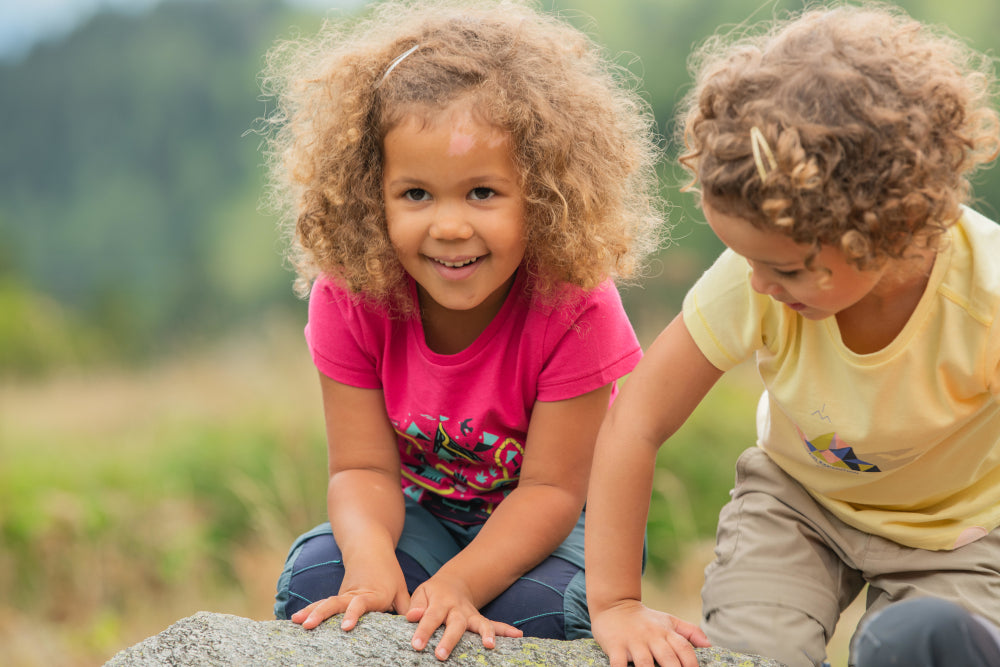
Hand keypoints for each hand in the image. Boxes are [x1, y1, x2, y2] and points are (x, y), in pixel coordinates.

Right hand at [291, 558, 409, 630]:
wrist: (369, 547)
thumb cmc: (388, 572)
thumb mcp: (401, 588)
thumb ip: (407, 608)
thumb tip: (415, 626)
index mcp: (374, 594)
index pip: (362, 604)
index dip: (354, 614)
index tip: (346, 626)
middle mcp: (356, 595)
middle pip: (337, 604)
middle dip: (323, 615)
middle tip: (309, 625)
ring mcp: (343, 595)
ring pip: (326, 603)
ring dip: (312, 612)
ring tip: (299, 623)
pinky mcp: (336, 597)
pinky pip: (321, 604)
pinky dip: (309, 610)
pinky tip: (296, 620)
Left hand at [405, 573, 521, 660]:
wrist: (453, 584)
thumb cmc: (433, 594)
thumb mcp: (421, 594)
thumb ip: (416, 605)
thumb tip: (412, 616)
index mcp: (440, 601)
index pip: (430, 617)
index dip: (423, 631)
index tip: (417, 645)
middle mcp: (457, 608)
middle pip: (455, 623)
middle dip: (449, 639)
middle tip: (441, 655)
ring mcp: (471, 614)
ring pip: (480, 623)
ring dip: (486, 633)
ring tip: (490, 645)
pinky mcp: (479, 620)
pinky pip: (494, 624)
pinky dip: (506, 630)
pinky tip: (517, 635)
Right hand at [591, 600, 710, 666]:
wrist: (614, 605)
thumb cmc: (645, 620)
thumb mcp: (669, 621)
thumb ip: (690, 632)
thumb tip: (709, 645)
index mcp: (666, 632)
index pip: (684, 649)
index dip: (692, 664)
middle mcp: (651, 637)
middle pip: (668, 659)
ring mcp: (633, 642)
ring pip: (645, 664)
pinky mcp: (615, 646)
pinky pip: (618, 664)